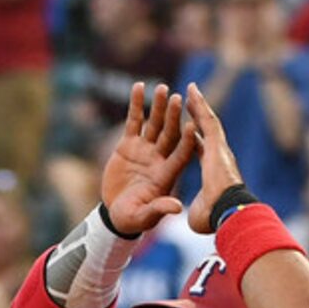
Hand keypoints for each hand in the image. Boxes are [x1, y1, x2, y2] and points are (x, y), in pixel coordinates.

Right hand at [101, 82, 196, 236]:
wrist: (116, 214)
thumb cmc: (133, 220)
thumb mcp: (145, 217)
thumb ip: (159, 209)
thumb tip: (177, 207)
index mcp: (167, 175)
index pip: (181, 154)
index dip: (187, 142)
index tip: (192, 126)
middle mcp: (159, 158)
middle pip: (169, 134)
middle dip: (173, 117)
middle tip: (177, 98)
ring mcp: (145, 150)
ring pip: (153, 123)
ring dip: (157, 106)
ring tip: (161, 87)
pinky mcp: (129, 145)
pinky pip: (134, 121)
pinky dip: (136, 105)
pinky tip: (138, 87)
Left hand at [186, 83, 247, 233]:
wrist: (228, 213)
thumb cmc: (214, 219)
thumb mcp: (200, 213)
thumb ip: (196, 207)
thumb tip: (191, 214)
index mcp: (213, 171)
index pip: (202, 150)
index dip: (195, 139)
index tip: (189, 131)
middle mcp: (218, 156)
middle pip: (206, 131)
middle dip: (198, 116)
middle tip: (190, 103)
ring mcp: (219, 148)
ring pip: (207, 120)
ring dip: (199, 104)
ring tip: (190, 89)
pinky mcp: (217, 143)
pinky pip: (206, 118)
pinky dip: (199, 103)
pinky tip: (191, 90)